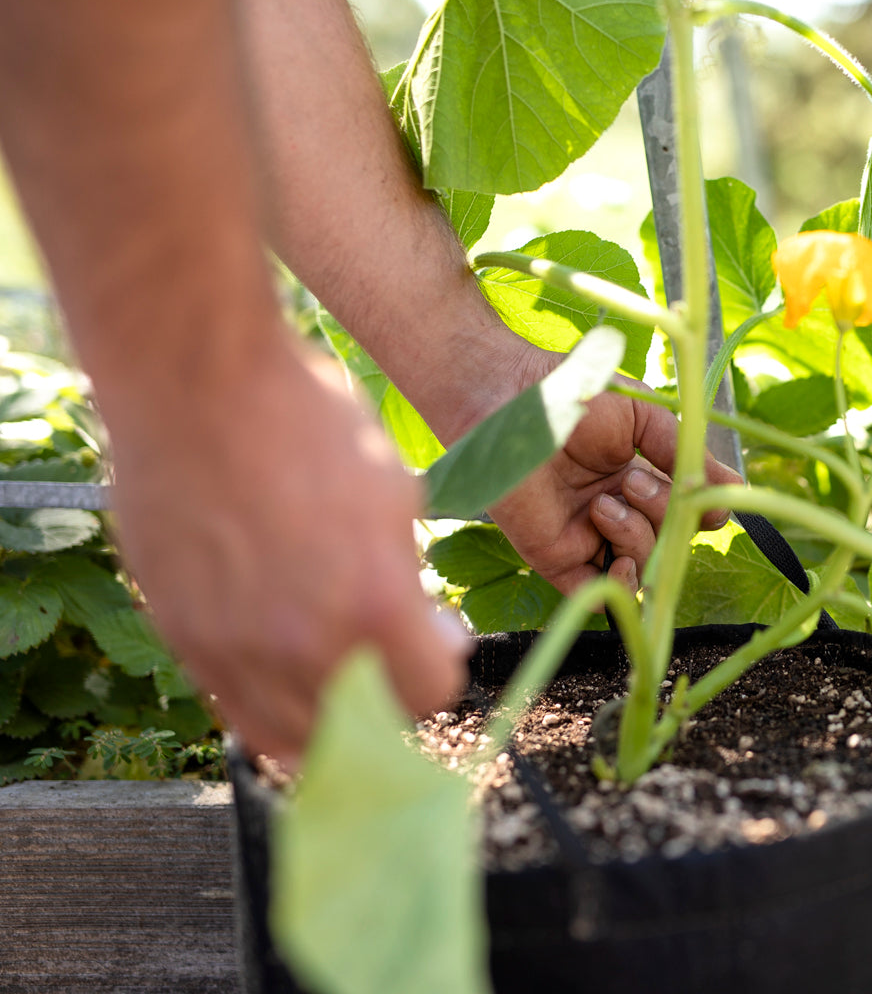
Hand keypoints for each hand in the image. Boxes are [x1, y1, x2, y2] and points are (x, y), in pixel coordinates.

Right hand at [105, 336, 468, 761]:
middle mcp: (301, 645)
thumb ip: (414, 579)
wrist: (196, 383)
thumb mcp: (395, 495)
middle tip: (388, 646)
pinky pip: (234, 709)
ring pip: (294, 738)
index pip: (431, 691)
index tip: (435, 635)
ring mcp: (232, 650)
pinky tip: (283, 656)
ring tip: (337, 662)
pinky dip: (267, 700)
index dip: (440, 661)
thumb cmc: (307, 421)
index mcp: (372, 605)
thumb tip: (435, 637)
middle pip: (369, 725)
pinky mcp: (180, 637)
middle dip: (392, 691)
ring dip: (329, 714)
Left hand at [482, 346, 740, 596]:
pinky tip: (613, 555)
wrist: (509, 398)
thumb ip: (683, 450)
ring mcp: (590, 536)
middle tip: (633, 482)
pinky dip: (617, 585)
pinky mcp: (557, 557)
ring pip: (641, 567)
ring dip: (637, 538)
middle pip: (670, 540)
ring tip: (606, 503)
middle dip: (664, 514)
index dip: (703, 510)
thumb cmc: (572, 393)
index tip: (706, 495)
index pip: (689, 511)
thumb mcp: (643, 414)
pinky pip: (599, 593)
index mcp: (643, 475)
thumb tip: (733, 488)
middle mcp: (620, 509)